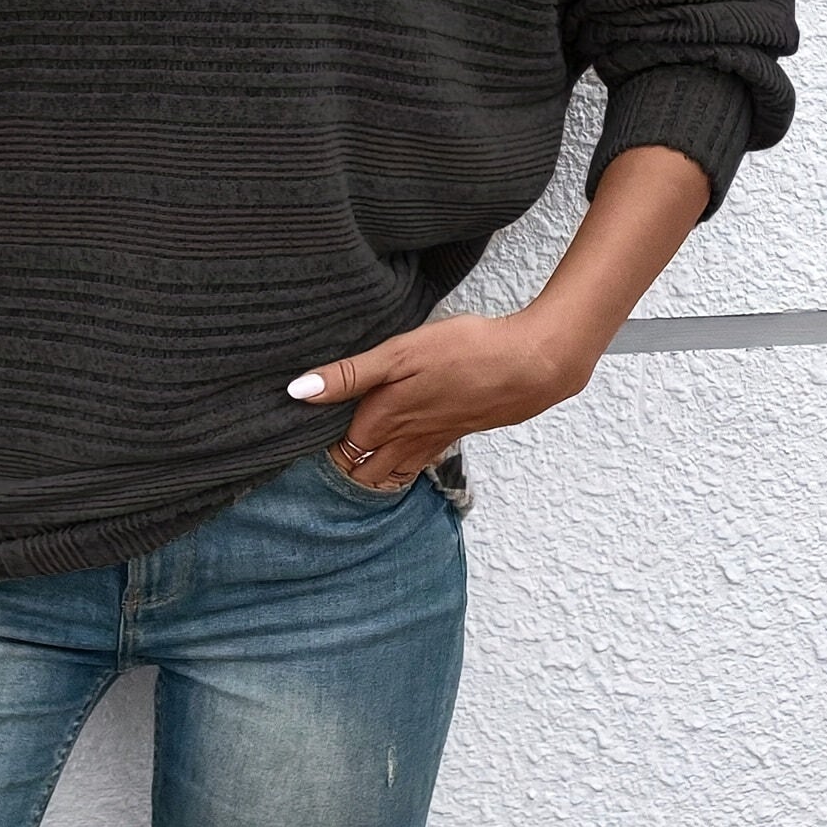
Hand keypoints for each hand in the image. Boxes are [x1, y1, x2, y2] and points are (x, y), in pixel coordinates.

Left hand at [286, 309, 592, 489]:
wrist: (529, 366)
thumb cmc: (464, 352)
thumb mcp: (399, 354)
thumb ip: (349, 375)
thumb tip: (298, 392)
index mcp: (383, 418)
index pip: (339, 447)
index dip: (317, 445)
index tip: (296, 440)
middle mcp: (405, 437)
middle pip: (362, 470)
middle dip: (340, 469)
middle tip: (317, 458)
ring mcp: (432, 439)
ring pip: (391, 472)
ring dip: (368, 474)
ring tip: (349, 467)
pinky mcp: (455, 432)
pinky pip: (417, 461)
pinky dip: (399, 468)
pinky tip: (396, 459)